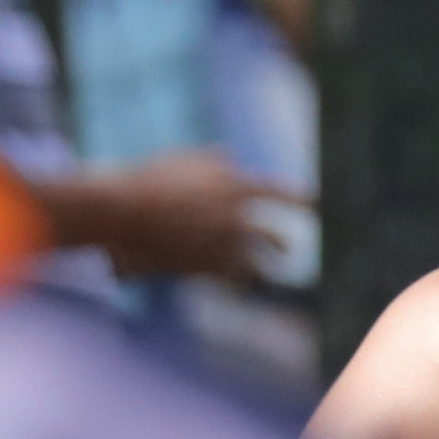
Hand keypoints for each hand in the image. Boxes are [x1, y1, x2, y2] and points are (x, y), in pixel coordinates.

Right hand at [52, 152, 292, 284]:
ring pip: (255, 265)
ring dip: (259, 267)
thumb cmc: (148, 179)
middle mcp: (234, 218)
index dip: (300, 198)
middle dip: (281, 244)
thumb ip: (212, 161)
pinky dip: (237, 279)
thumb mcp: (183, 159)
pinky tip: (239, 281)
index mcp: (233, 185)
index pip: (279, 192)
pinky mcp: (204, 269)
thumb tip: (229, 157)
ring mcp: (220, 246)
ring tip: (264, 270)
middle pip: (273, 237)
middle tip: (285, 248)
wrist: (121, 212)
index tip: (316, 204)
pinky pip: (232, 279)